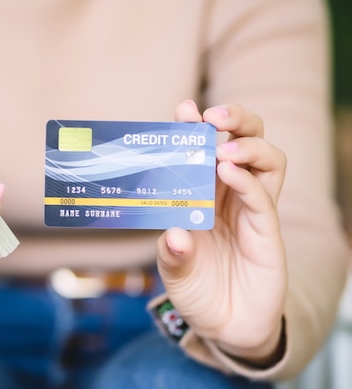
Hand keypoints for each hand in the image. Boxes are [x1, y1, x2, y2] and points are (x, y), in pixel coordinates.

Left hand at [156, 100, 286, 364]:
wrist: (226, 328)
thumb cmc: (198, 291)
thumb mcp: (174, 273)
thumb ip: (171, 254)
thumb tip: (172, 235)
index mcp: (205, 195)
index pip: (205, 151)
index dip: (196, 128)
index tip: (183, 110)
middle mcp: (230, 196)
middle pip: (245, 141)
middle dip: (233, 120)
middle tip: (211, 116)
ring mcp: (252, 212)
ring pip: (267, 161)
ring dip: (247, 145)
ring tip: (222, 148)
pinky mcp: (267, 233)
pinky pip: (264, 198)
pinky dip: (248, 181)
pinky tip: (228, 171)